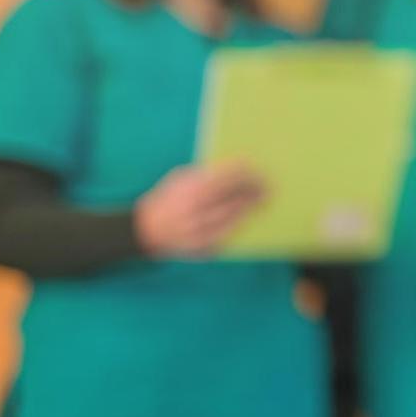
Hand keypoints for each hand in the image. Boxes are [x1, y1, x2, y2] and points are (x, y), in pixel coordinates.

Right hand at [133, 163, 264, 256]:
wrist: (146, 231)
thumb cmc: (170, 198)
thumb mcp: (181, 179)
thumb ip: (208, 174)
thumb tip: (242, 167)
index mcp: (191, 191)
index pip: (229, 178)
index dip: (248, 174)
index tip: (260, 170)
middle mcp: (196, 213)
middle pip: (236, 198)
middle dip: (254, 191)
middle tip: (269, 186)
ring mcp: (201, 234)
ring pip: (236, 217)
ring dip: (252, 207)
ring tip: (263, 199)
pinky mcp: (205, 249)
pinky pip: (230, 234)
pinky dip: (240, 222)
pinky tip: (247, 214)